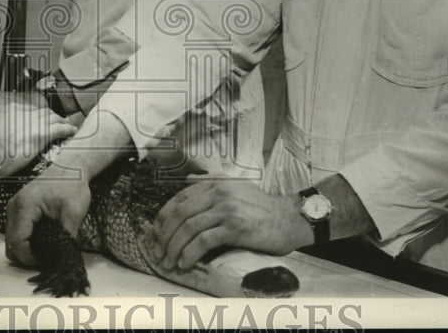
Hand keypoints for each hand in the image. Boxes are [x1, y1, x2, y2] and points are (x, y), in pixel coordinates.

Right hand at [0, 101, 75, 178]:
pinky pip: (59, 129)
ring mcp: (31, 123)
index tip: (40, 119)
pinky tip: (72, 131)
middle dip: (52, 116)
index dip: (37, 114)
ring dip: (61, 121)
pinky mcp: (39, 135)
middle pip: (42, 112)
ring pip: (53, 118)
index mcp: (8, 110)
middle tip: (59, 120)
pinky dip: (67, 129)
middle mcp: (22, 113)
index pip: (28, 110)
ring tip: (68, 125)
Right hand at [4, 164, 91, 266]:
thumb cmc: (72, 185)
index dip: (30, 258)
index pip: (17, 242)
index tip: (46, 261)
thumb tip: (62, 258)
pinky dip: (25, 241)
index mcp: (25, 206)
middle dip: (26, 257)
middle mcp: (14, 207)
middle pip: (10, 244)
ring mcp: (13, 207)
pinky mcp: (17, 209)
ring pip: (11, 240)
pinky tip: (41, 241)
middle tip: (46, 259)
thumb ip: (66, 236)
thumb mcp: (74, 212)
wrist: (70, 168)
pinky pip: (15, 231)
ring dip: (25, 249)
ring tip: (45, 251)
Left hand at [152, 180, 309, 270]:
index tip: (156, 233)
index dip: (163, 217)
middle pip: (181, 213)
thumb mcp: (236, 191)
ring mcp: (227, 209)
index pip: (180, 198)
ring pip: (189, 228)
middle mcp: (219, 193)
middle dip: (165, 236)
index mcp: (216, 183)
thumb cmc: (263, 210)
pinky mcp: (236, 227)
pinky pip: (204, 241)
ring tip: (169, 262)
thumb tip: (188, 200)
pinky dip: (190, 253)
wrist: (290, 218)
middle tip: (158, 252)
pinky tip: (185, 263)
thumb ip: (214, 193)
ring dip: (174, 248)